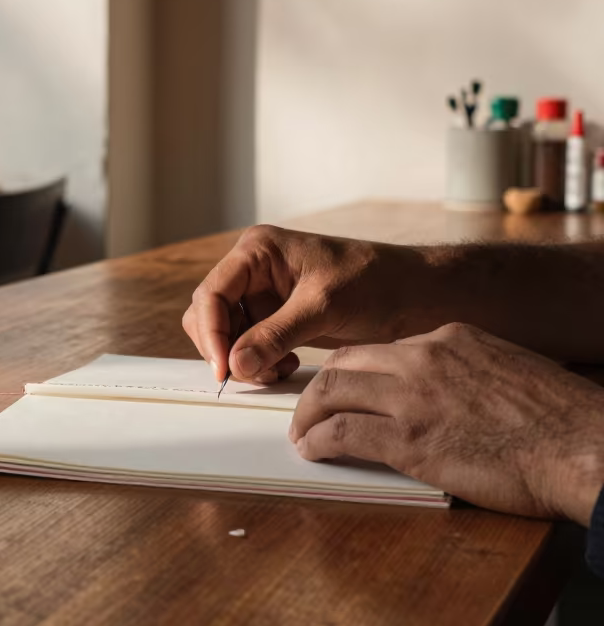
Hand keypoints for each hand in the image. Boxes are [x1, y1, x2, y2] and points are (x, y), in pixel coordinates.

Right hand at [183, 225, 429, 383]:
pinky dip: (260, 363)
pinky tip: (287, 366)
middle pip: (211, 315)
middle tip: (256, 374)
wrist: (414, 294)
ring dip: (244, 360)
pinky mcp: (277, 318)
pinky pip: (250, 345)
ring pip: (228, 335)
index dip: (212, 333)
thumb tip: (235, 364)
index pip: (212, 294)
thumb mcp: (324, 306)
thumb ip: (276, 335)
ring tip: (278, 371)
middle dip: (226, 348)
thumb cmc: (376, 281)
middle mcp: (254, 270)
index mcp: (259, 251)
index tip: (224, 369)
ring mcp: (264, 295)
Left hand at [290, 322, 603, 524]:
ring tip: (302, 431)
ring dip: (309, 413)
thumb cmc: (560, 420)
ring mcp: (413, 396)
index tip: (351, 388)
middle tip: (311, 407)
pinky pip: (343, 432)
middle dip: (321, 385)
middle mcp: (424, 357)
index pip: (386, 348)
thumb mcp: (510, 370)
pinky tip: (312, 450)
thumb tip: (453, 395)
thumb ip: (471, 373)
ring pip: (334, 390)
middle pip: (348, 361)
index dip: (361, 371)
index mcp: (452, 337)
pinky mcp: (408, 439)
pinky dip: (319, 440)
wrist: (583, 446)